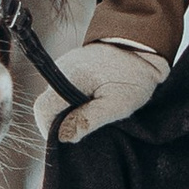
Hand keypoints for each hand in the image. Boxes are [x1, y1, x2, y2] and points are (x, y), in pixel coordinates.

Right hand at [36, 36, 169, 145]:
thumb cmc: (134, 77)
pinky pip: (62, 87)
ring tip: (90, 116)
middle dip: (60, 122)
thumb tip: (64, 137)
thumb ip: (89, 120)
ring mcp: (65, 63)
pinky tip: (90, 103)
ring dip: (67, 111)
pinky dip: (71, 100)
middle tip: (83, 132)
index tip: (68, 141)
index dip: (50, 130)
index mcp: (70, 77)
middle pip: (47, 104)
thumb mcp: (117, 104)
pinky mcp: (72, 64)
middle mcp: (62, 68)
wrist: (144, 47)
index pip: (44, 109)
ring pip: (55, 96)